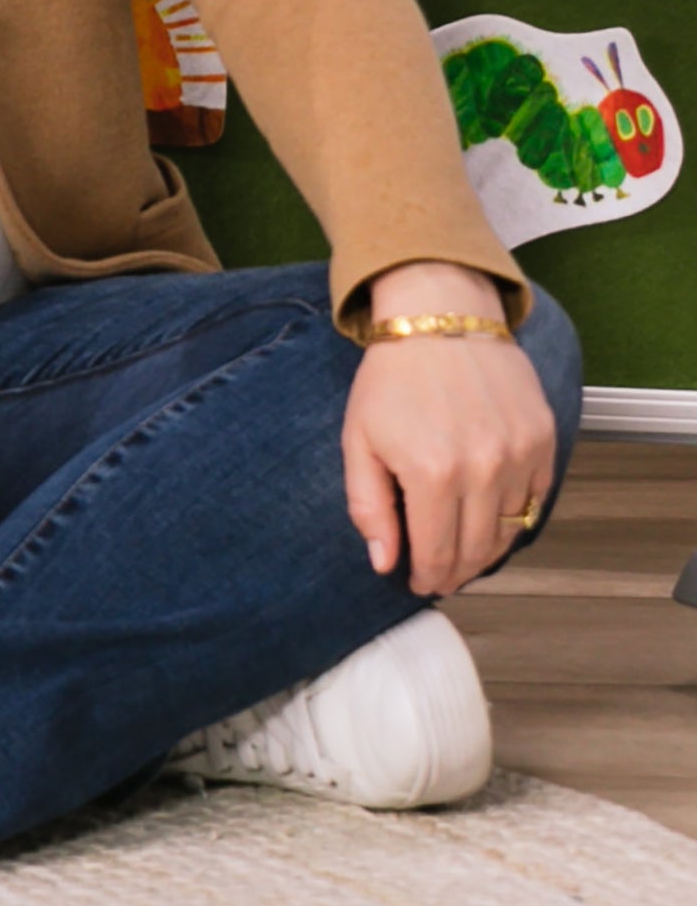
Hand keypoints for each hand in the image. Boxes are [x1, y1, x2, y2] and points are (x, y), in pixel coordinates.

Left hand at [344, 264, 559, 597]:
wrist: (441, 321)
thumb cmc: (391, 380)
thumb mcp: (359, 442)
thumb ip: (369, 508)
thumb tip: (384, 561)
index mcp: (432, 475)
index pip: (438, 552)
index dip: (429, 577)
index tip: (420, 585)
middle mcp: (485, 470)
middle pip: (477, 549)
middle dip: (457, 572)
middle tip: (441, 578)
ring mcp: (521, 455)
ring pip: (510, 529)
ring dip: (487, 550)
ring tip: (464, 555)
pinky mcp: (545, 439)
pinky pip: (537, 499)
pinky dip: (516, 518)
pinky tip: (492, 520)